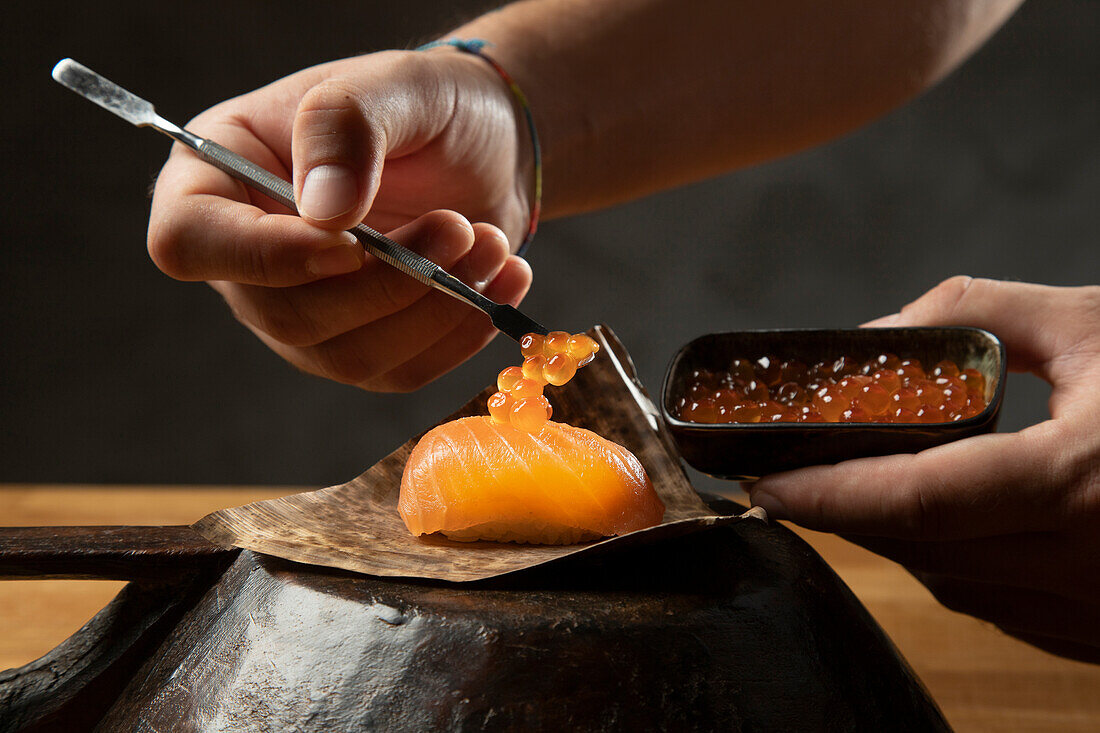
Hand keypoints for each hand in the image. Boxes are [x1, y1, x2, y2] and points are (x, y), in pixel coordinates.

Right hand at [147, 49, 532, 390]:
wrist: (484, 146)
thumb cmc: (424, 106)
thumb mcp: (391, 85)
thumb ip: (345, 127)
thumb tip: (325, 217)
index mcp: (217, 178)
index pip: (190, 242)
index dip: (264, 257)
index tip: (351, 241)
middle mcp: (248, 260)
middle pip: (285, 315)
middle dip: (387, 283)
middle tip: (459, 229)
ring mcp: (302, 312)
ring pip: (349, 356)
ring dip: (433, 309)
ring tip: (488, 243)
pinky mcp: (362, 346)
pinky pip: (401, 373)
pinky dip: (459, 332)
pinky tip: (501, 281)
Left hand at [747, 277, 1099, 661]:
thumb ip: (980, 315)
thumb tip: (884, 336)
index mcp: (1081, 484)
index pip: (916, 501)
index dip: (828, 493)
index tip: (765, 479)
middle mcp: (1088, 562)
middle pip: (921, 549)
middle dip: (848, 513)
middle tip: (796, 475)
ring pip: (957, 586)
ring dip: (897, 541)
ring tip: (856, 490)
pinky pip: (1004, 609)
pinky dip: (957, 567)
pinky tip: (943, 528)